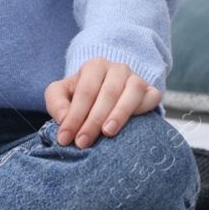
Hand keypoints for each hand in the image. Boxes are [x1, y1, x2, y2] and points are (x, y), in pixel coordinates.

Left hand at [43, 57, 161, 148]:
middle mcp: (117, 69)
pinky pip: (151, 98)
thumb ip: (56, 103)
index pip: (84, 92)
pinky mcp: (152, 91)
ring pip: (131, 94)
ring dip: (119, 114)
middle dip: (93, 121)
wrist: (108, 94)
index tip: (65, 138)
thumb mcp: (61, 94)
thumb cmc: (81, 96)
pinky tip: (132, 126)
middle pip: (107, 94)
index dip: (74, 116)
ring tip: (107, 133)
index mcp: (94, 66)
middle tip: (82, 143)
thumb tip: (64, 119)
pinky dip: (142, 110)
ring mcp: (137, 79)